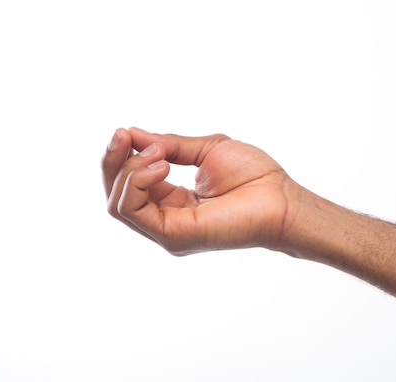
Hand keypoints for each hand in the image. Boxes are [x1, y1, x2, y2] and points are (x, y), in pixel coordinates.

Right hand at [102, 128, 294, 254]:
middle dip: (113, 161)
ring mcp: (168, 231)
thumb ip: (169, 145)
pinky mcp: (174, 236)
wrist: (282, 199)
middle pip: (116, 195)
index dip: (121, 156)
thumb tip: (132, 134)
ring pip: (119, 204)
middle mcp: (166, 219)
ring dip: (129, 171)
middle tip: (123, 136)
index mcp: (173, 201)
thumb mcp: (205, 149)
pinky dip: (137, 182)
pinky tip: (160, 166)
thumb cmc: (254, 177)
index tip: (124, 132)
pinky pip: (134, 211)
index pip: (129, 183)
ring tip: (160, 155)